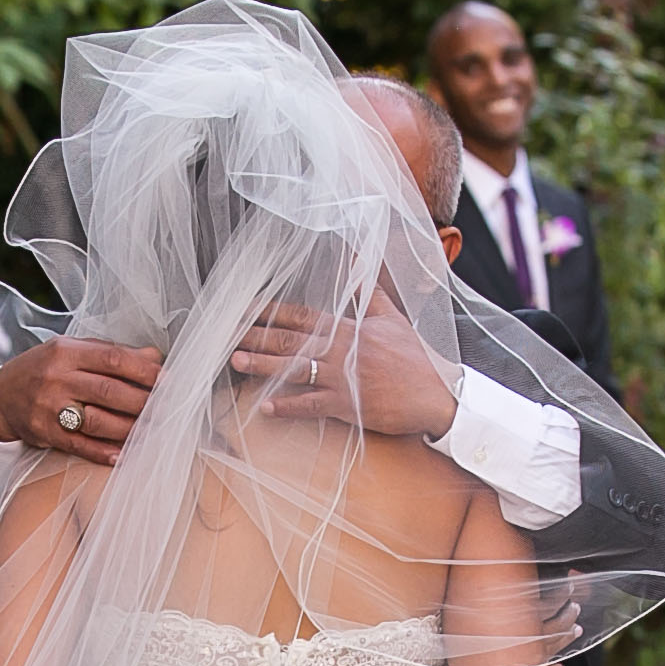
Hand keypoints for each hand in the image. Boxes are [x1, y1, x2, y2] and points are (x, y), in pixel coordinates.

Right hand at [0, 339, 163, 466]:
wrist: (0, 396)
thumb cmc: (44, 369)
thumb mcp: (71, 350)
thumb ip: (110, 352)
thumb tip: (154, 356)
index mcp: (66, 352)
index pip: (113, 358)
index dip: (144, 370)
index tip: (167, 380)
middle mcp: (57, 378)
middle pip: (109, 391)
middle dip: (144, 401)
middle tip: (168, 409)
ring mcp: (50, 408)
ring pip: (98, 420)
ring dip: (130, 428)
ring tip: (153, 431)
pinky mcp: (45, 433)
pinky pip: (81, 446)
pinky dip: (104, 452)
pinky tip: (124, 454)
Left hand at [230, 301, 458, 440]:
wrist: (437, 392)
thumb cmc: (415, 357)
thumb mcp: (392, 317)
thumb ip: (369, 291)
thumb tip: (357, 258)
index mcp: (349, 327)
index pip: (302, 315)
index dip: (271, 311)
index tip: (244, 309)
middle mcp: (341, 349)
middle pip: (291, 340)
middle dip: (257, 336)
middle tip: (227, 335)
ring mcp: (343, 378)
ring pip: (296, 369)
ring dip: (264, 367)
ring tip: (236, 363)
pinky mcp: (349, 405)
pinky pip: (312, 405)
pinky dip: (289, 406)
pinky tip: (265, 407)